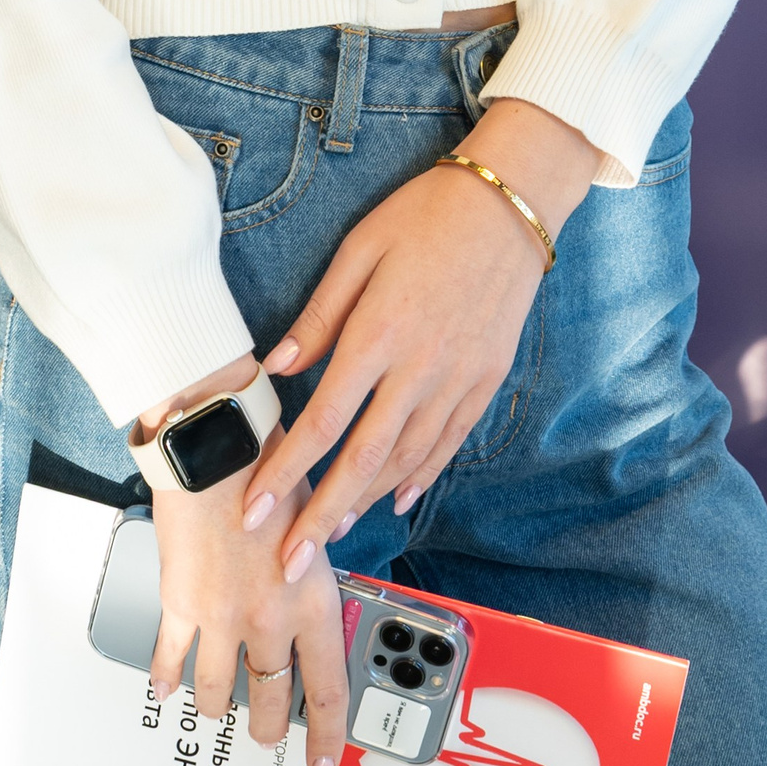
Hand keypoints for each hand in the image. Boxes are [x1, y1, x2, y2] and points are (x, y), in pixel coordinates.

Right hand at [145, 459, 350, 765]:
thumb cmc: (269, 461)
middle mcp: (269, 618)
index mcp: (313, 599)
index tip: (325, 765)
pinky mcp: (181, 604)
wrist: (215, 441)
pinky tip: (165, 688)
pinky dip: (167, 676)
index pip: (327, 690)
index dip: (328, 737)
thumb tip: (312, 591)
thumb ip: (313, 567)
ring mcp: (222, 617)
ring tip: (217, 708)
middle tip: (267, 734)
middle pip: (272, 700)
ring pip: (218, 691)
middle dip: (269, 727)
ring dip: (218, 705)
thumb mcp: (314, 518)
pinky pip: (172, 657)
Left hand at [238, 99, 599, 577]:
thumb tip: (277, 368)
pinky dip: (419, 478)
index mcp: (380, 332)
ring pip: (406, 461)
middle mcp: (421, 367)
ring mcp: (459, 379)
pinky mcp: (486, 380)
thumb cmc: (428, 214)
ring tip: (331, 533)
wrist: (512, 204)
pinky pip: (448, 443)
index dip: (285, 471)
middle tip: (290, 561)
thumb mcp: (360, 249)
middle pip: (363, 460)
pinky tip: (396, 500)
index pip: (323, 420)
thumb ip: (319, 316)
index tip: (254, 509)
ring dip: (365, 504)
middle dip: (321, 517)